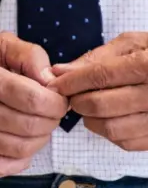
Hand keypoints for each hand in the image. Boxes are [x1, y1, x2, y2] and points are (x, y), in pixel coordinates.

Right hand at [0, 32, 69, 176]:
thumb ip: (30, 55)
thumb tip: (51, 81)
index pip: (37, 101)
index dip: (57, 102)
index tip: (56, 97)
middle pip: (33, 126)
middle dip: (51, 119)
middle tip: (47, 110)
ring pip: (24, 148)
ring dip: (40, 137)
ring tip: (33, 123)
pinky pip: (7, 166)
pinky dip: (22, 157)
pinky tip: (18, 140)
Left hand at [52, 32, 147, 150]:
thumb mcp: (133, 44)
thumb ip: (97, 57)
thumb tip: (59, 71)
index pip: (99, 76)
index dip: (70, 82)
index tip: (53, 84)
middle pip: (101, 106)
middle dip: (78, 101)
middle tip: (72, 95)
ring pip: (112, 129)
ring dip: (91, 120)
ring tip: (90, 107)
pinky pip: (128, 143)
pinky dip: (111, 133)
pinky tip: (110, 118)